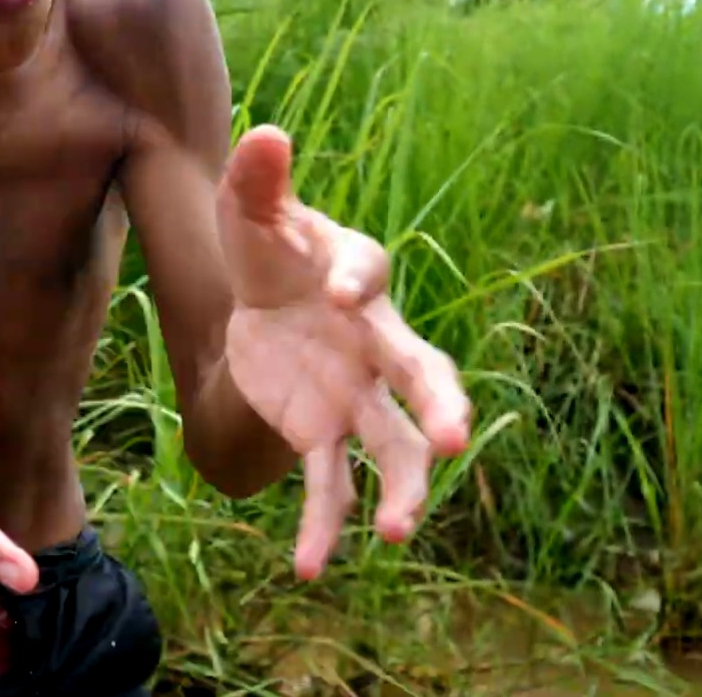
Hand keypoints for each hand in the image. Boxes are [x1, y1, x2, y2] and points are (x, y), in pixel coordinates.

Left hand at [217, 125, 472, 580]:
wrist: (255, 291)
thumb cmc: (265, 241)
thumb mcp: (247, 210)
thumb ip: (257, 179)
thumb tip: (263, 133)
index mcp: (352, 274)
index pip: (367, 272)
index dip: (354, 278)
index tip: (337, 291)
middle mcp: (372, 339)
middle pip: (421, 372)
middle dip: (439, 404)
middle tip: (455, 437)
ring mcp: (356, 391)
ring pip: (396, 446)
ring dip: (406, 489)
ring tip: (401, 534)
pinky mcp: (323, 429)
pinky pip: (331, 484)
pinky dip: (324, 525)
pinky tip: (309, 568)